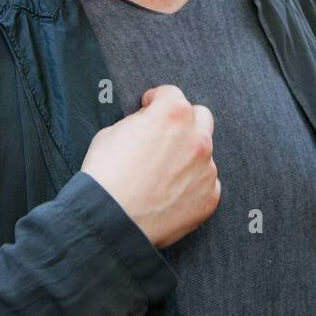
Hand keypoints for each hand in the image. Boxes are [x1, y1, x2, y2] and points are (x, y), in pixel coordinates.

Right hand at [81, 85, 219, 247]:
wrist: (109, 221)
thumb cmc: (105, 175)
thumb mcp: (112, 132)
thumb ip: (140, 122)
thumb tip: (148, 123)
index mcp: (173, 114)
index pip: (171, 94)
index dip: (155, 101)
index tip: (148, 108)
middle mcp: (197, 137)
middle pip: (200, 116)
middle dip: (183, 122)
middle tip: (164, 136)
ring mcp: (207, 169)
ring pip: (203, 153)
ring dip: (187, 157)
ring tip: (161, 175)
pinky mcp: (210, 196)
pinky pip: (205, 183)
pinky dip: (191, 185)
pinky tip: (169, 194)